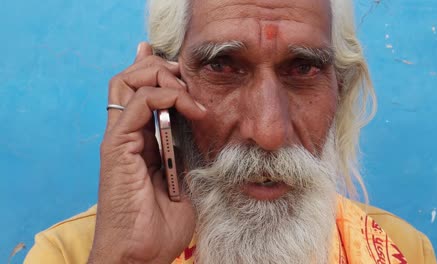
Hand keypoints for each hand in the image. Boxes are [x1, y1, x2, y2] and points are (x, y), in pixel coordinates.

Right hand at [88, 42, 205, 263]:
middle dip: (159, 68)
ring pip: (127, 82)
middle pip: (129, 79)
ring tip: (187, 91)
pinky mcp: (117, 147)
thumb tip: (199, 127)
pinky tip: (190, 108)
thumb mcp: (183, 177)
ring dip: (162, 77)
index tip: (184, 71)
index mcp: (140, 140)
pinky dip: (166, 97)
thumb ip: (184, 150)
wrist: (141, 253)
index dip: (158, 73)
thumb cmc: (161, 223)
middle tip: (185, 75)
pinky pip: (138, 104)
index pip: (140, 92)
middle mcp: (126, 134)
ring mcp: (119, 138)